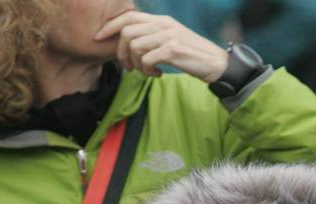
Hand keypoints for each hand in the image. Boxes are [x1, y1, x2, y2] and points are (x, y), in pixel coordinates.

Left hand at [96, 11, 228, 81]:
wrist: (216, 64)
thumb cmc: (192, 56)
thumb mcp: (171, 40)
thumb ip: (154, 37)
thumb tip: (130, 43)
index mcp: (161, 20)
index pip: (128, 16)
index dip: (110, 27)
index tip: (99, 39)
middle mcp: (163, 24)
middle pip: (127, 32)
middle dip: (121, 53)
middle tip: (129, 68)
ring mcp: (168, 36)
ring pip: (134, 47)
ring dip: (136, 65)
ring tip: (147, 72)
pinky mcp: (173, 50)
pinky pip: (147, 60)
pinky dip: (147, 71)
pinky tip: (157, 75)